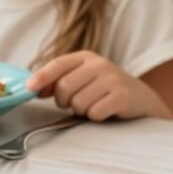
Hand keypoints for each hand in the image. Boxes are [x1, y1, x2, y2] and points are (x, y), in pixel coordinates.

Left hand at [26, 51, 170, 120]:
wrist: (143, 101)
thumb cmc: (105, 91)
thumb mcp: (83, 79)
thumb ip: (58, 81)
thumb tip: (33, 88)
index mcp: (86, 57)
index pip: (58, 64)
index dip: (41, 77)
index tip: (29, 88)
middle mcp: (99, 64)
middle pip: (64, 87)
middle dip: (63, 101)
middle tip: (74, 104)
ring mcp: (113, 79)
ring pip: (78, 102)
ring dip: (81, 110)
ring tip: (93, 106)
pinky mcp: (123, 96)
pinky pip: (94, 112)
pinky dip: (95, 117)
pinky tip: (106, 112)